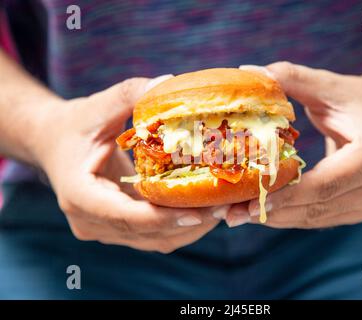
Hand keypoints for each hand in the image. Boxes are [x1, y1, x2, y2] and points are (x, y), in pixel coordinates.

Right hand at [32, 76, 221, 252]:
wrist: (52, 142)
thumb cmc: (76, 123)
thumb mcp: (99, 106)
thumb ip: (130, 94)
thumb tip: (169, 82)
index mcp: (79, 194)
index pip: (124, 215)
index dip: (162, 218)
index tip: (197, 213)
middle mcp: (88, 220)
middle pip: (145, 233)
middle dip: (185, 224)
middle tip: (222, 207)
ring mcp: (101, 229)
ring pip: (152, 241)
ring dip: (187, 230)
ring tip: (219, 209)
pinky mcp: (114, 228)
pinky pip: (151, 236)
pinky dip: (177, 227)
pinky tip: (201, 209)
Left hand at [226, 62, 361, 227]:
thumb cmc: (355, 98)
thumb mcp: (325, 85)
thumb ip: (290, 77)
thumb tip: (248, 73)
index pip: (324, 183)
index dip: (287, 194)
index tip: (250, 199)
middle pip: (318, 206)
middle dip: (273, 211)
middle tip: (232, 213)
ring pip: (317, 218)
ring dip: (278, 218)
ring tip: (239, 215)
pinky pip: (322, 218)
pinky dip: (292, 216)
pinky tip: (264, 210)